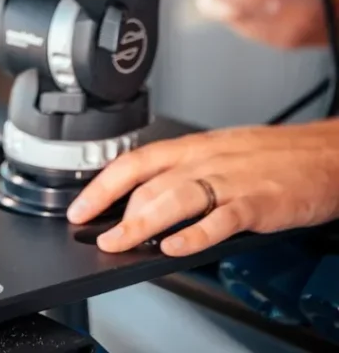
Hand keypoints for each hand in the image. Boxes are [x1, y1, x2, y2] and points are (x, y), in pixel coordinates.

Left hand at [67, 121, 338, 256]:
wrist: (325, 153)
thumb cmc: (275, 156)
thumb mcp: (220, 154)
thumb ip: (186, 173)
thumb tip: (145, 200)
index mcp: (194, 147)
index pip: (135, 161)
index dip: (102, 184)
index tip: (79, 206)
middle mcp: (206, 159)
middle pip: (149, 182)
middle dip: (114, 210)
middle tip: (93, 236)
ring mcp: (231, 180)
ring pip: (175, 198)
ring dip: (141, 223)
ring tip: (119, 244)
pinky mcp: (257, 202)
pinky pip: (219, 218)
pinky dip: (194, 234)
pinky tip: (174, 247)